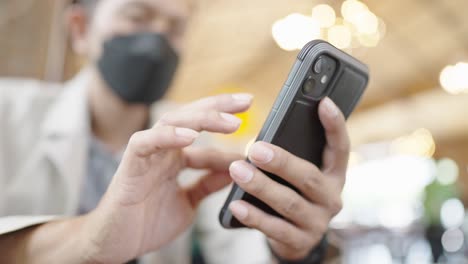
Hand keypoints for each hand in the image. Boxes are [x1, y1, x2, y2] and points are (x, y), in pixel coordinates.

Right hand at [82, 93, 252, 262]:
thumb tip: (235, 170)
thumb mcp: (189, 202)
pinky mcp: (129, 165)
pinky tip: (190, 137)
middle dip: (218, 106)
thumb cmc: (147, 222)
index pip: (202, 132)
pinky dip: (167, 137)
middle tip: (246, 101)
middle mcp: (162, 150)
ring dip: (202, 118)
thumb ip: (207, 184)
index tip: (252, 120)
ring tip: (230, 122)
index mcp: (175, 157)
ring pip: (171, 122)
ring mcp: (146, 155)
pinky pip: (145, 142)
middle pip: (190, 116)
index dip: (226, 126)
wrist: (116, 245)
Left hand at [228, 97, 348, 260]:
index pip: (340, 147)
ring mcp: (318, 222)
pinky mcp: (300, 242)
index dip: (335, 125)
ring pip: (289, 202)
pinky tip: (236, 205)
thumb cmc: (293, 194)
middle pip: (309, 176)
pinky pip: (275, 228)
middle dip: (282, 162)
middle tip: (255, 149)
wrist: (295, 238)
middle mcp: (331, 198)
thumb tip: (263, 136)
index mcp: (333, 175)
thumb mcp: (298, 175)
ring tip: (237, 171)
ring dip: (261, 186)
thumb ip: (292, 155)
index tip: (324, 102)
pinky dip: (254, 216)